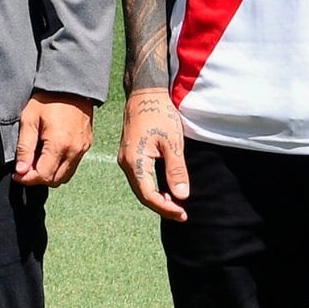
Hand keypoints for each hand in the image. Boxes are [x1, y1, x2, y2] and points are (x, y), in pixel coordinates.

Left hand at [12, 93, 92, 188]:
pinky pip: (73, 165)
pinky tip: (49, 154)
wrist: (71, 85)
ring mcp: (83, 148)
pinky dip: (60, 166)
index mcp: (59, 145)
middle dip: (38, 178)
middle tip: (25, 168)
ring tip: (36, 160)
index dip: (27, 179)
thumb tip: (21, 171)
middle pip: (55, 180)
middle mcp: (75, 150)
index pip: (43, 176)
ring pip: (65, 175)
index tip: (17, 174)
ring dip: (50, 174)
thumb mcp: (29, 120)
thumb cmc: (48, 99)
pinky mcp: (87, 144)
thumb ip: (25, 148)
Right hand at [116, 89, 190, 219]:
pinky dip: (153, 187)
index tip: (183, 214)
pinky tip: (166, 189)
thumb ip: (176, 170)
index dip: (166, 207)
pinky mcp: (130, 154)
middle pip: (142, 194)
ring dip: (157, 198)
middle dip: (162, 206)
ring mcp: (126, 159)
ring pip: (141, 187)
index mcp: (134, 162)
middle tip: (182, 214)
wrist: (145, 93)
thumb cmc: (159, 113)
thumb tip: (181, 196)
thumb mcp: (172, 142)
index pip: (149, 195)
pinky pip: (140, 177)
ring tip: (176, 205)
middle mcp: (126, 163)